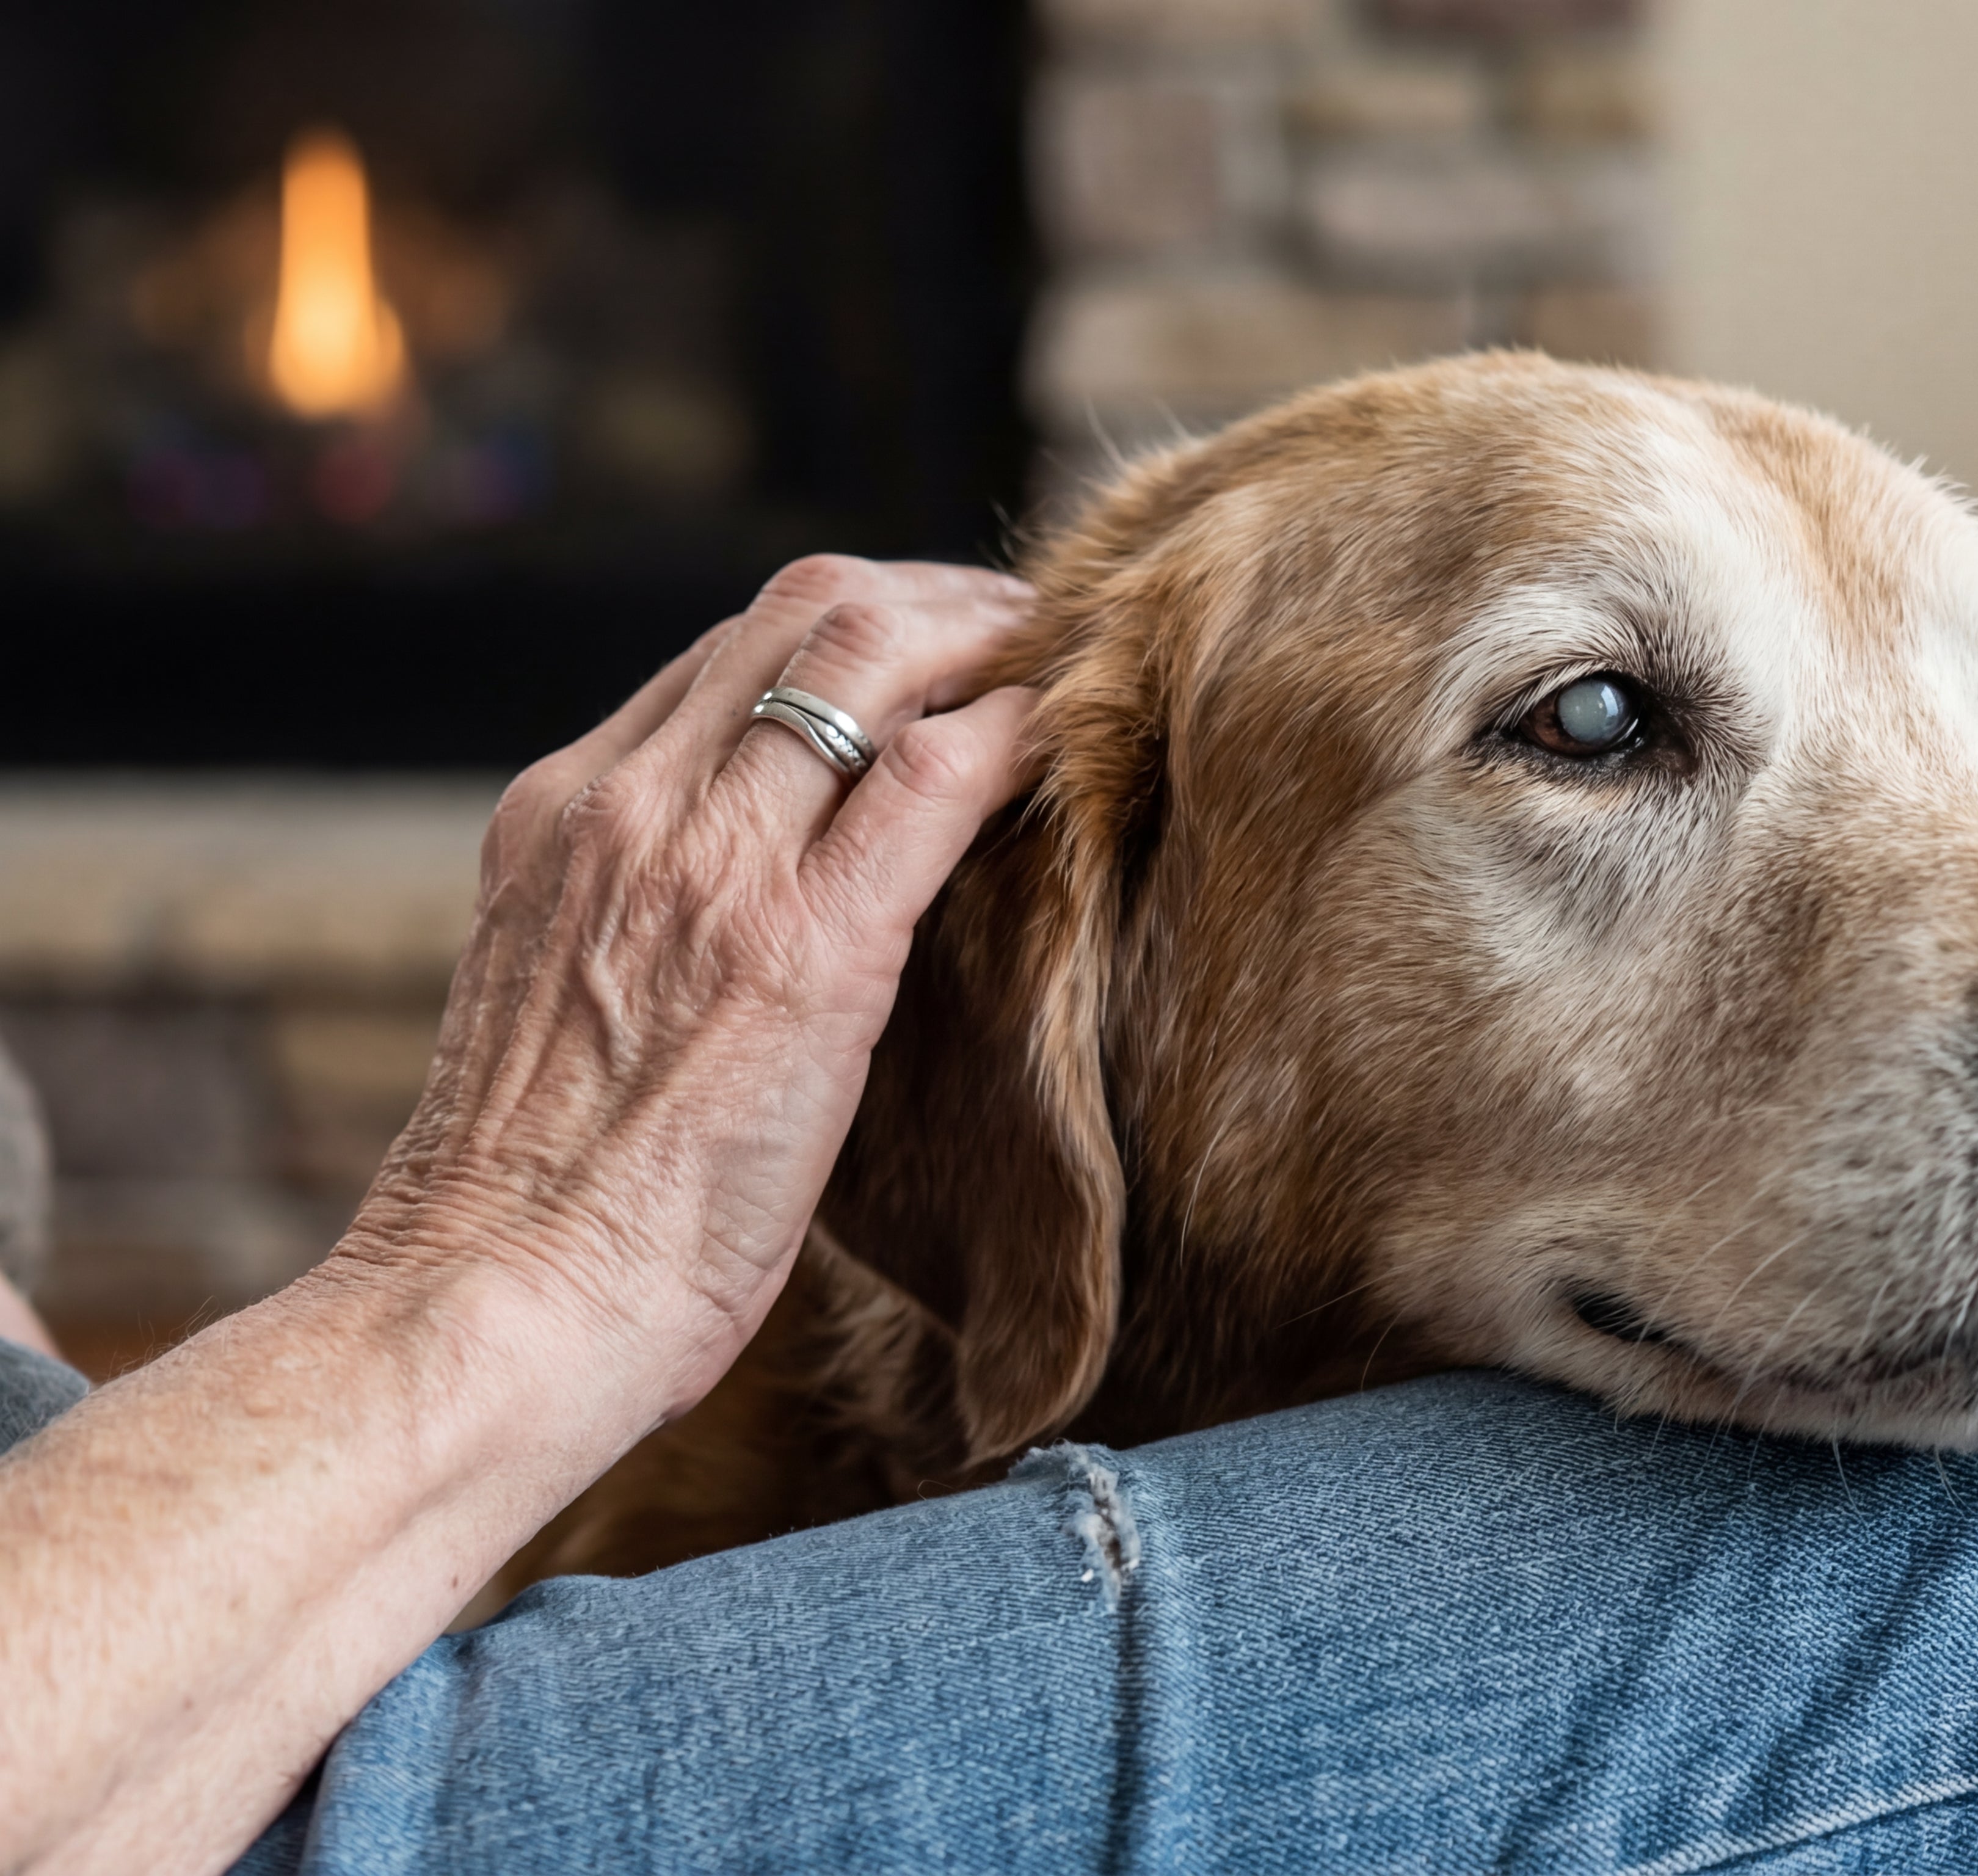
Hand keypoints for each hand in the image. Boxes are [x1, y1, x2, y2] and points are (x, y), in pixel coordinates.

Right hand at [334, 554, 1036, 1420]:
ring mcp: (715, 865)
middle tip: (1024, 625)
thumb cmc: (543, 1202)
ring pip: (869, 656)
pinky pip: (935, 776)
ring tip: (1061, 661)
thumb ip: (643, 918)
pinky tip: (1062, 739)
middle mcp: (630, 808)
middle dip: (931, 599)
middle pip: (805, 616)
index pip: (726, 654)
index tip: (931, 648)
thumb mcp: (569, 999)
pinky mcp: (806, 945)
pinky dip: (1010, 732)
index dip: (850, 630)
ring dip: (985, 637)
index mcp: (562, 815)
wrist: (495, 1302)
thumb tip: (744, 905)